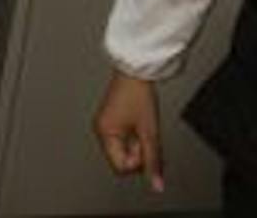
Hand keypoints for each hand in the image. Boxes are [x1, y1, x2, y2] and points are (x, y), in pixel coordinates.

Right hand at [93, 70, 164, 191]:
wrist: (134, 72)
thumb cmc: (139, 95)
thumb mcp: (150, 131)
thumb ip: (153, 161)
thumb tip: (157, 185)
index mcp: (105, 134)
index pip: (120, 167)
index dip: (138, 161)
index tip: (145, 146)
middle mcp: (100, 131)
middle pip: (121, 160)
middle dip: (137, 152)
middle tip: (144, 133)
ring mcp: (104, 125)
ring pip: (123, 150)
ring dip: (136, 144)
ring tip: (141, 125)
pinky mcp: (109, 121)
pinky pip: (122, 140)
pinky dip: (133, 136)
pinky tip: (137, 123)